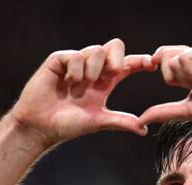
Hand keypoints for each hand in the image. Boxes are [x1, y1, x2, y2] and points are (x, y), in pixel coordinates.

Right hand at [10, 38, 154, 146]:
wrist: (41, 127)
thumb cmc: (68, 125)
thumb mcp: (98, 121)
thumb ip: (121, 122)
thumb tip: (144, 129)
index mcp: (104, 82)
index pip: (126, 65)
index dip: (139, 61)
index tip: (151, 64)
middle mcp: (92, 70)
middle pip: (114, 47)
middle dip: (117, 57)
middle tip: (114, 72)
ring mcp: (75, 64)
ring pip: (95, 50)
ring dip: (93, 68)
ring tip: (82, 85)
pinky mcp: (59, 60)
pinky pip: (75, 55)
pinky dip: (76, 69)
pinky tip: (70, 82)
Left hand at [138, 40, 191, 132]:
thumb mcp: (187, 110)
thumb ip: (164, 111)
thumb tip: (140, 122)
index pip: (167, 59)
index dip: (162, 68)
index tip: (165, 76)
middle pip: (165, 57)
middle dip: (177, 79)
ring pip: (174, 60)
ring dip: (189, 81)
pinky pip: (184, 59)